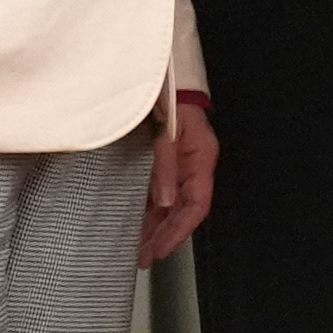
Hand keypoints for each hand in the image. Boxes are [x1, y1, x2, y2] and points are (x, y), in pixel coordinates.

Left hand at [143, 98, 217, 266]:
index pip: (196, 206)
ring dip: (152, 226)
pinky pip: (154, 191)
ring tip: (135, 248)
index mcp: (201, 160)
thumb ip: (164, 166)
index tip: (160, 250)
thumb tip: (163, 202)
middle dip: (162, 236)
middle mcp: (190, 166)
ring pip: (167, 205)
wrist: (160, 75)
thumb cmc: (168, 96)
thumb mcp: (167, 132)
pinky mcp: (159, 160)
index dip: (179, 231)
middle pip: (180, 211)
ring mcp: (175, 164)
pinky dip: (144, 209)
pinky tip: (131, 222)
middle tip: (142, 258)